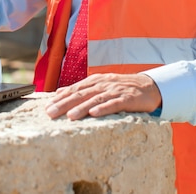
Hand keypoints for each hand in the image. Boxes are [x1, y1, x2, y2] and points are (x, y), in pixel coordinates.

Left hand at [45, 73, 161, 120]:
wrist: (148, 87)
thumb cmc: (121, 88)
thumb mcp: (100, 85)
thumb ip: (81, 88)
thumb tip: (59, 92)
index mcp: (95, 80)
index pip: (75, 88)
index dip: (60, 97)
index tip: (47, 106)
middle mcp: (103, 84)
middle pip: (81, 93)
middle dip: (65, 103)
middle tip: (51, 113)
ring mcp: (115, 90)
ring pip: (95, 99)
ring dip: (82, 107)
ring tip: (70, 116)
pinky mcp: (127, 98)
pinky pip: (114, 104)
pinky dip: (104, 108)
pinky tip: (95, 113)